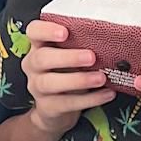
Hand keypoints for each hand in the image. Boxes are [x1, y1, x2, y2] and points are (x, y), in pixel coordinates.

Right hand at [20, 18, 113, 139]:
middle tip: (91, 57)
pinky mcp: (47, 107)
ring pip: (51, 83)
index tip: (65, 32)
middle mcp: (33, 65)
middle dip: (67, 57)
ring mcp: (37, 87)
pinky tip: (106, 93)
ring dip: (78, 80)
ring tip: (100, 78)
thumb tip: (107, 40)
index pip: (34, 31)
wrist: (54, 109)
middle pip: (42, 58)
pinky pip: (67, 103)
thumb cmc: (65, 73)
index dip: (46, 30)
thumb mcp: (69, 56)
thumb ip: (79, 46)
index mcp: (38, 46)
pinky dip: (89, 99)